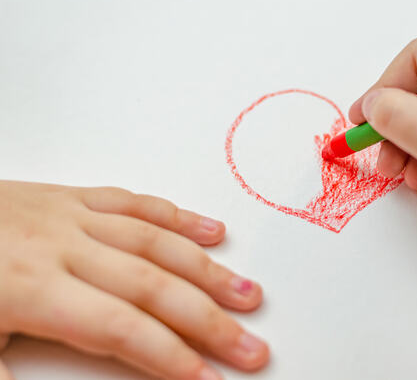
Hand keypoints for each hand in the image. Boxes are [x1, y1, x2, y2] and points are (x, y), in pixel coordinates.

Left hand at [0, 181, 268, 379]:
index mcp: (28, 288)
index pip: (119, 328)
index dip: (168, 357)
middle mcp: (59, 246)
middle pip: (151, 285)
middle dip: (208, 321)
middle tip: (252, 348)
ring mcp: (69, 215)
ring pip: (154, 242)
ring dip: (208, 270)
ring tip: (248, 295)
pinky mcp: (70, 197)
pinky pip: (134, 203)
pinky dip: (177, 217)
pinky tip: (213, 231)